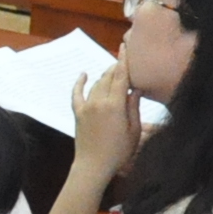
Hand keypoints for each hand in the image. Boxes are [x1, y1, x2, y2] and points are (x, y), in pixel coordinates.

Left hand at [71, 60, 138, 183]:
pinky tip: (83, 74)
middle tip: (124, 62)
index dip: (124, 61)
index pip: (120, 77)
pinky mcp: (78, 113)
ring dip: (104, 76)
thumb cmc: (119, 152)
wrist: (94, 165)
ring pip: (96, 84)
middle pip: (108, 78)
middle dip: (116, 67)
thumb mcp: (133, 130)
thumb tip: (135, 88)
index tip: (126, 47)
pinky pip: (77, 93)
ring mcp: (86, 106)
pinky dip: (80, 83)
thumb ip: (134, 107)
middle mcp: (99, 101)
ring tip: (113, 70)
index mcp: (115, 105)